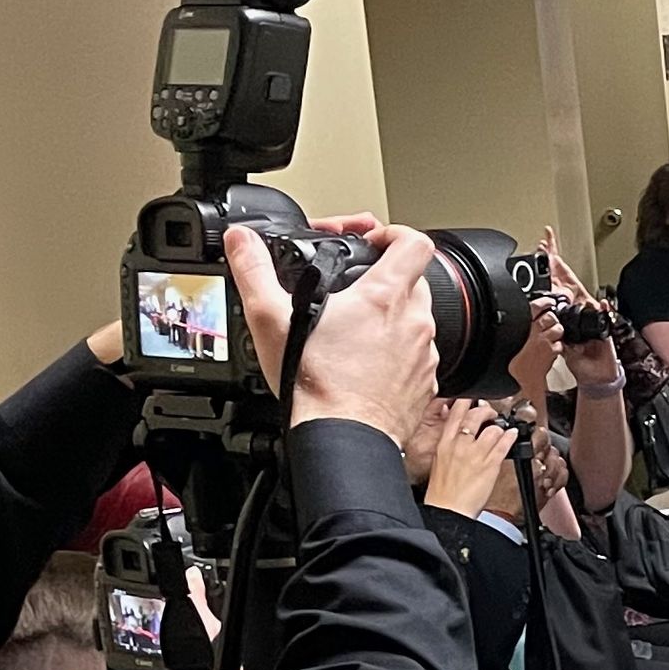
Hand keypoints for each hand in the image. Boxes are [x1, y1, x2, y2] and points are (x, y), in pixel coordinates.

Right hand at [231, 218, 444, 445]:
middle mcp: (414, 322)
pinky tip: (367, 362)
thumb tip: (242, 241)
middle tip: (355, 287)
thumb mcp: (270, 318)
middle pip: (414, 279)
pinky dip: (397, 352)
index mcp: (385, 297)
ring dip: (391, 317)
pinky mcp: (425, 383)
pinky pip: (417, 356)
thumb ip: (254, 270)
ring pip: (416, 319)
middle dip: (386, 276)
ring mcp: (424, 355)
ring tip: (355, 328)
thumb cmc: (314, 384)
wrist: (343, 436)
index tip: (373, 241)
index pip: (414, 242)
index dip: (393, 233)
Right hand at [425, 403, 512, 517]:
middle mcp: (460, 445)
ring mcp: (476, 454)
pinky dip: (510, 437)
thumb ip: (449, 442)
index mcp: (445, 442)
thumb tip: (456, 429)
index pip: (456, 413)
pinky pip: (503, 444)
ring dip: (500, 427)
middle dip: (487, 411)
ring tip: (502, 429)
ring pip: (493, 429)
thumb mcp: (440, 459)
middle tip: (491, 413)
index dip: (466, 400)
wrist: (447, 510)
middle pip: (476, 416)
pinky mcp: (490, 465)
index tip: (472, 396)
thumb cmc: (442, 490)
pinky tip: (513, 435)